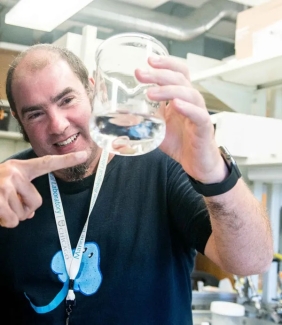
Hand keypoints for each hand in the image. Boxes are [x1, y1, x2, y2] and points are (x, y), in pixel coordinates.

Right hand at [0, 151, 86, 227]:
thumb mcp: (5, 186)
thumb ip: (22, 195)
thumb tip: (30, 214)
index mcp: (20, 167)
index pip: (47, 163)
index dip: (67, 160)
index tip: (84, 155)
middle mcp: (14, 173)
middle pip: (37, 202)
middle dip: (24, 210)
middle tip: (6, 204)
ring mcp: (5, 185)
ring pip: (23, 215)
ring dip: (11, 216)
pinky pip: (13, 221)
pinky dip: (5, 222)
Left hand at [135, 56, 226, 182]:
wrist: (197, 163)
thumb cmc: (179, 144)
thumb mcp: (156, 129)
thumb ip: (143, 120)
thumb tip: (118, 118)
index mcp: (180, 98)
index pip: (177, 73)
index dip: (165, 64)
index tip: (148, 60)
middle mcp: (191, 102)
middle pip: (180, 79)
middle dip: (160, 74)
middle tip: (141, 74)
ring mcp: (198, 113)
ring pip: (189, 93)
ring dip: (169, 90)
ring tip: (150, 93)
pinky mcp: (205, 127)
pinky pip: (198, 115)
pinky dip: (188, 108)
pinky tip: (176, 105)